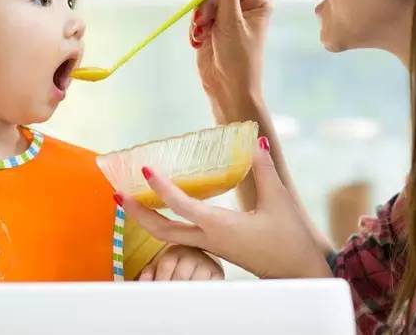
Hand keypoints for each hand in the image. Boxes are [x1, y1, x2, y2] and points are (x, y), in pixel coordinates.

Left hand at [119, 137, 329, 279]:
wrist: (298, 274)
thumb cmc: (290, 240)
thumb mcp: (278, 200)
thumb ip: (263, 169)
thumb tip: (255, 141)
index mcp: (220, 227)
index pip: (182, 206)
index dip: (161, 187)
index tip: (145, 170)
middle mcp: (209, 239)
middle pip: (162, 231)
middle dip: (137, 213)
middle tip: (118, 194)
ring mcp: (211, 246)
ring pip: (169, 237)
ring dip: (147, 219)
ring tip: (131, 200)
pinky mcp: (216, 248)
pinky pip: (182, 237)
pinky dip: (166, 223)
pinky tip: (163, 210)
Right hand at [189, 0, 272, 118]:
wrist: (228, 89)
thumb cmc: (238, 58)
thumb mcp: (231, 22)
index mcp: (258, 0)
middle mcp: (244, 5)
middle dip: (204, 5)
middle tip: (202, 22)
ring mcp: (228, 16)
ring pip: (203, 2)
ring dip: (198, 18)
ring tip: (201, 34)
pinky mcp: (214, 27)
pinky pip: (198, 16)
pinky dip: (195, 28)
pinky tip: (199, 42)